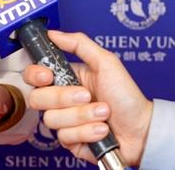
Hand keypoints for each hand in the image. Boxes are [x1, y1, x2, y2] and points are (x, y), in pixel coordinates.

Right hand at [22, 31, 152, 165]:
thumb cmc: (126, 95)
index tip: (48, 76)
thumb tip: (54, 33)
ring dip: (83, 116)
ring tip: (103, 114)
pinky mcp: (70, 141)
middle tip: (87, 96)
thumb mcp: (106, 62)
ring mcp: (64, 122)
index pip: (33, 75)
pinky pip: (65, 137)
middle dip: (65, 98)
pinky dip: (87, 132)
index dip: (35, 75)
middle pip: (37, 98)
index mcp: (64, 78)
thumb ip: (79, 44)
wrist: (142, 128)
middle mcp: (60, 100)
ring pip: (52, 119)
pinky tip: (101, 129)